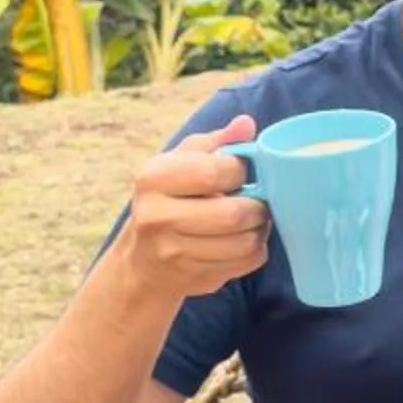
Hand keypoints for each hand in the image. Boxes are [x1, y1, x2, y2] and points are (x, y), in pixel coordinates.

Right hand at [112, 115, 268, 302]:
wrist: (143, 260)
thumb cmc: (169, 199)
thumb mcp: (181, 162)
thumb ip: (216, 142)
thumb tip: (246, 124)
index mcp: (153, 178)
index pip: (214, 172)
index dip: (240, 171)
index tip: (241, 173)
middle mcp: (157, 216)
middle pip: (233, 214)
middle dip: (256, 206)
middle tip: (257, 200)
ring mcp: (174, 252)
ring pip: (245, 242)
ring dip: (259, 229)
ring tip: (252, 220)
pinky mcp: (194, 277)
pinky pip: (247, 262)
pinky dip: (255, 250)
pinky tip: (244, 240)